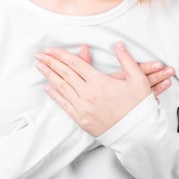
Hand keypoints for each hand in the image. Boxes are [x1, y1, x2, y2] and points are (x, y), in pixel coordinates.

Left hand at [35, 42, 154, 136]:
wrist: (139, 133)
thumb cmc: (139, 106)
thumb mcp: (138, 79)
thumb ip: (126, 59)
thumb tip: (118, 44)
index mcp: (99, 82)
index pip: (75, 63)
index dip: (61, 55)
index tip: (50, 49)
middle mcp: (88, 94)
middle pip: (65, 74)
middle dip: (50, 62)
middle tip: (39, 54)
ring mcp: (83, 108)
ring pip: (62, 88)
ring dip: (49, 75)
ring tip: (39, 66)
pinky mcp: (82, 120)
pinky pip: (64, 105)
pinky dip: (55, 95)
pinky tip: (48, 88)